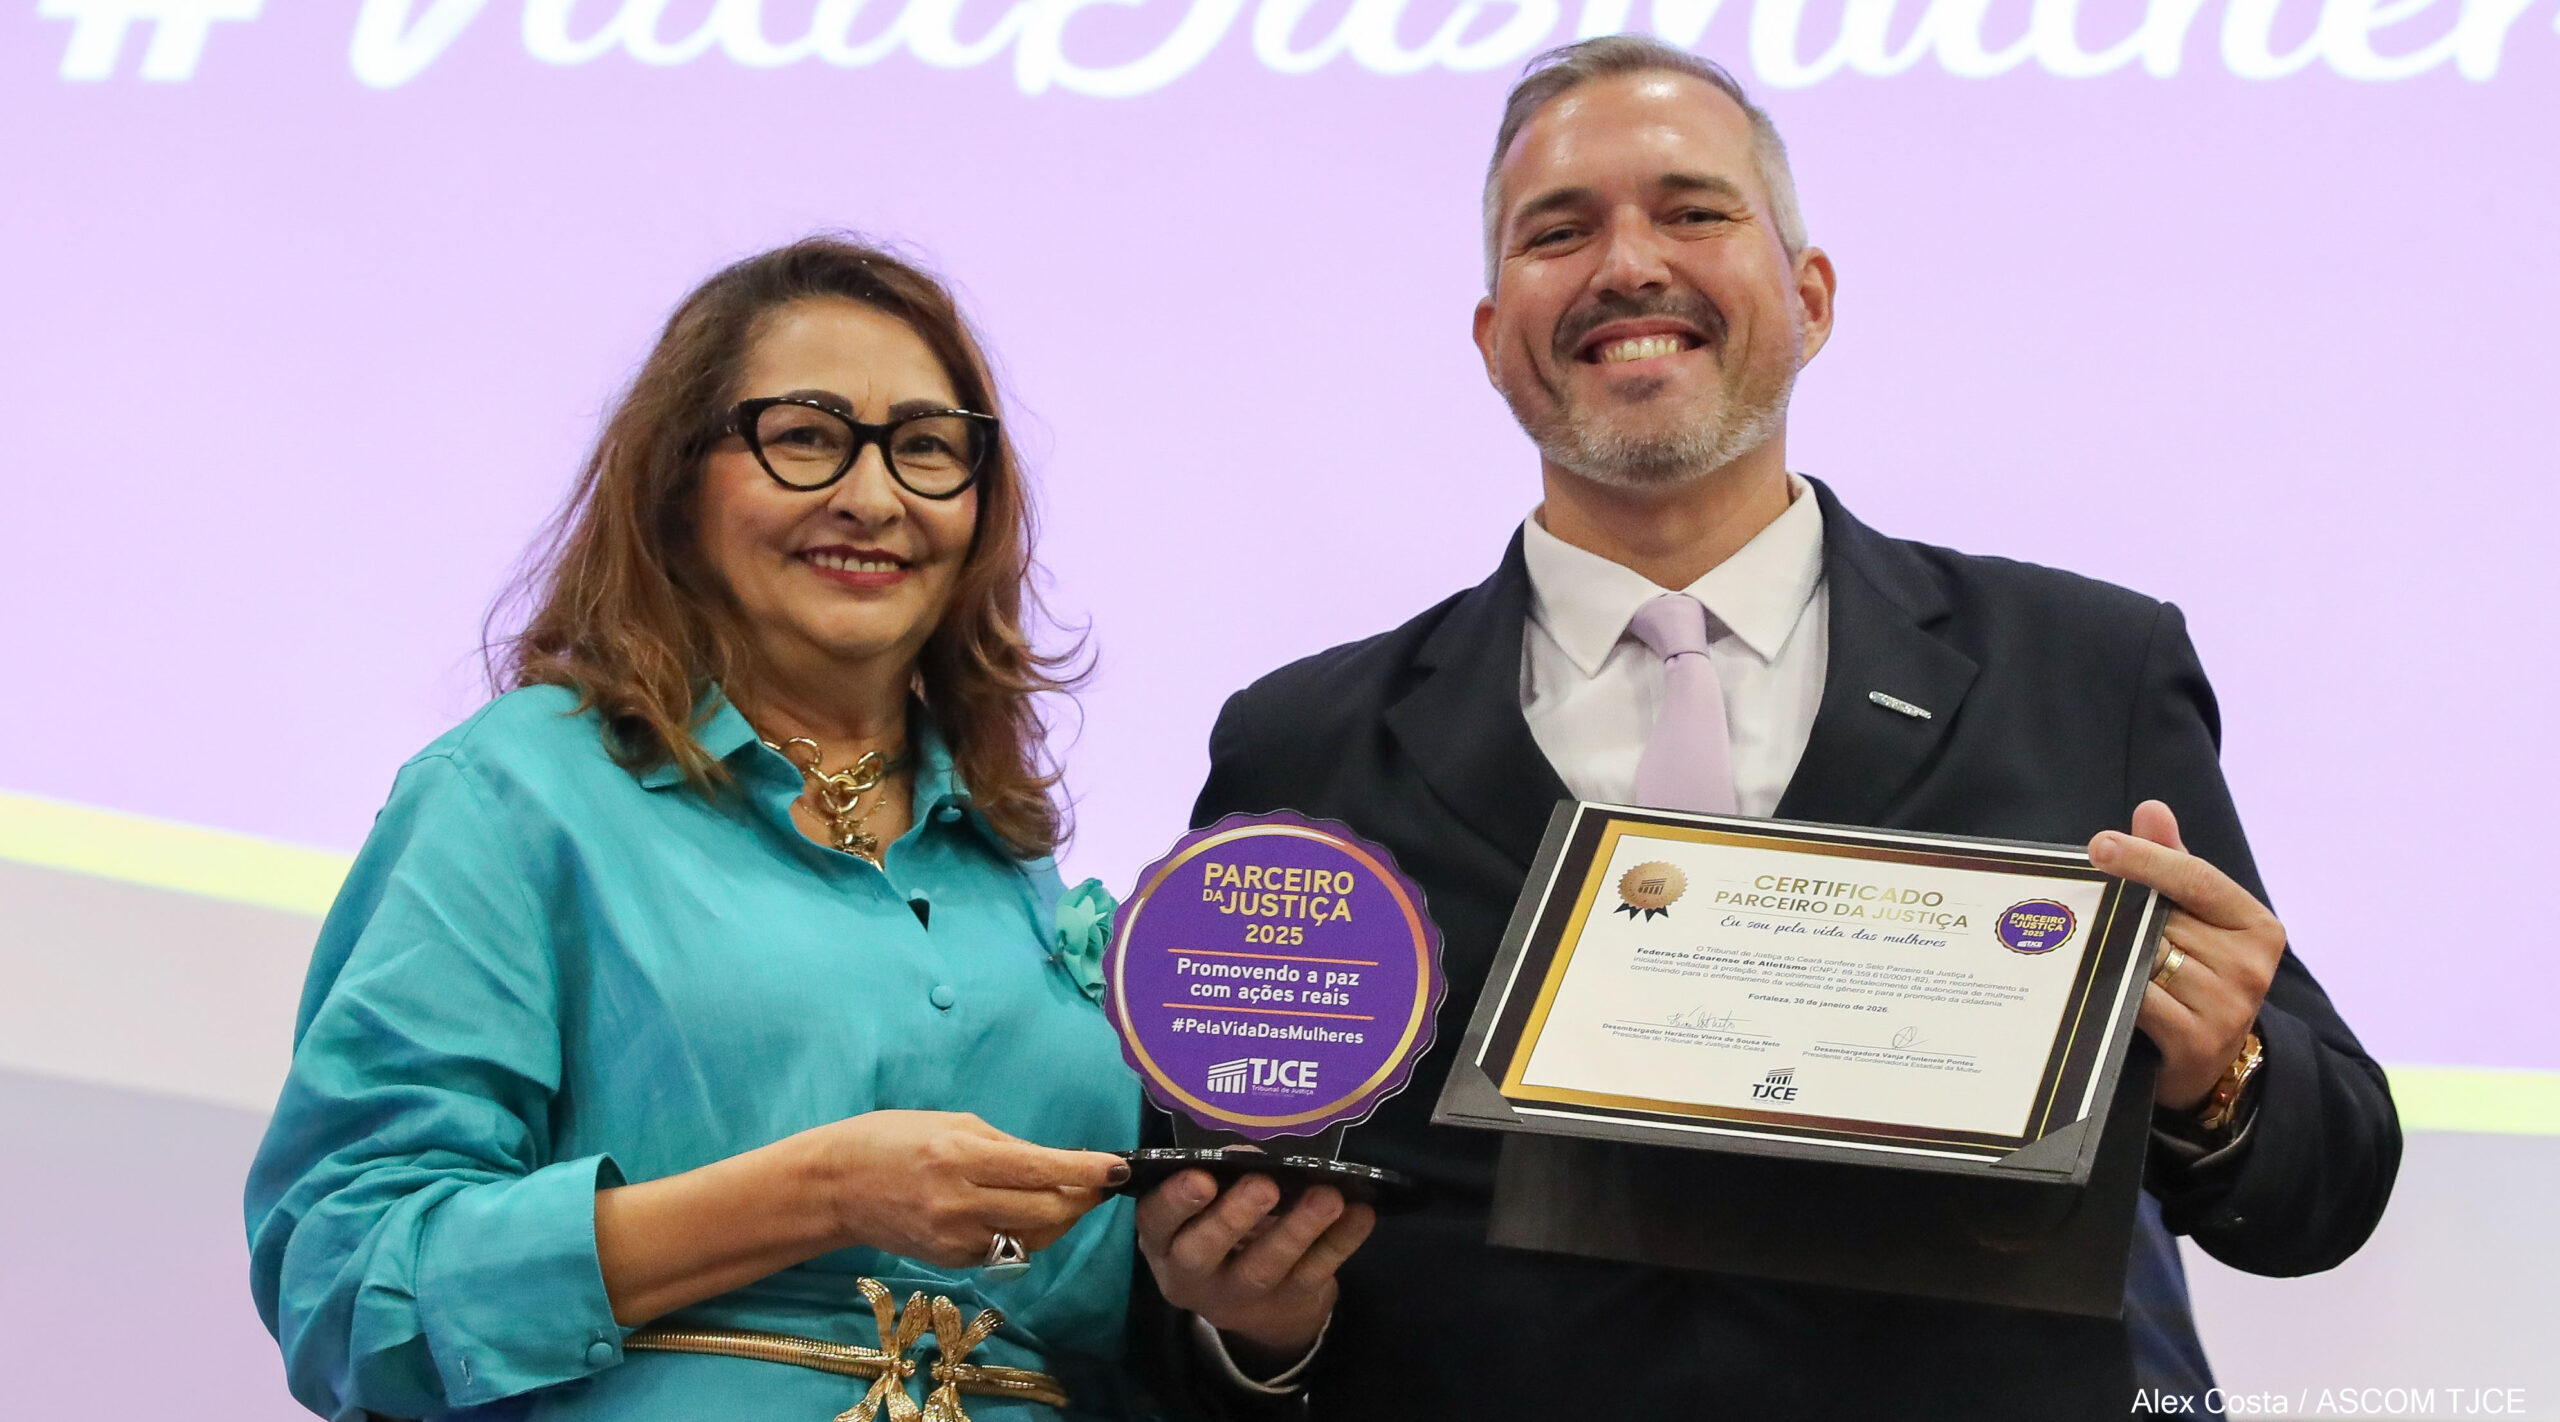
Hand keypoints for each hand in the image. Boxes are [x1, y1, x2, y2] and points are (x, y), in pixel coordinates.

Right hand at [808, 1110, 1127, 1268]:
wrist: (835, 1187)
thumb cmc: (890, 1139)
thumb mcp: (950, 1123)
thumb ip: (1004, 1144)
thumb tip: (1052, 1162)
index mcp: (960, 1157)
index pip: (1040, 1168)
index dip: (1086, 1170)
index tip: (1117, 1168)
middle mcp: (960, 1203)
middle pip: (1047, 1212)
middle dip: (1082, 1199)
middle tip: (1097, 1184)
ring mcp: (954, 1238)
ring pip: (1032, 1238)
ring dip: (1059, 1219)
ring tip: (1067, 1196)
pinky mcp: (949, 1261)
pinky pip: (1004, 1250)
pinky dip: (1024, 1233)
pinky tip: (1022, 1213)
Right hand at [1137, 1169, 1375, 1355]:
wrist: (1260, 1304)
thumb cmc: (1223, 1230)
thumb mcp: (1207, 1207)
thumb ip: (1221, 1177)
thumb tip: (1246, 1150)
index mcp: (1165, 1241)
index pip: (1157, 1222)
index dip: (1176, 1201)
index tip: (1203, 1177)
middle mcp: (1193, 1274)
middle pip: (1203, 1252)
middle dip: (1232, 1217)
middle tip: (1263, 1185)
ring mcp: (1240, 1295)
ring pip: (1264, 1268)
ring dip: (1296, 1230)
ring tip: (1326, 1196)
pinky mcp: (1288, 1302)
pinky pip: (1315, 1273)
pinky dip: (1340, 1242)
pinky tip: (1360, 1214)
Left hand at [2089, 801, 2286, 1111]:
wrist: (2209, 1064)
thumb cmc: (2197, 978)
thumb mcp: (2196, 919)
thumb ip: (2173, 865)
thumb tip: (2151, 810)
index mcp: (2257, 926)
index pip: (2197, 879)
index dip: (2147, 858)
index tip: (2099, 845)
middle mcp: (2251, 965)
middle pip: (2163, 920)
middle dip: (2122, 916)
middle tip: (2083, 913)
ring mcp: (2228, 1006)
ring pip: (2146, 958)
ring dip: (2114, 953)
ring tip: (2094, 954)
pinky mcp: (2198, 1041)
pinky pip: (2139, 999)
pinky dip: (2115, 989)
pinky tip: (2100, 987)